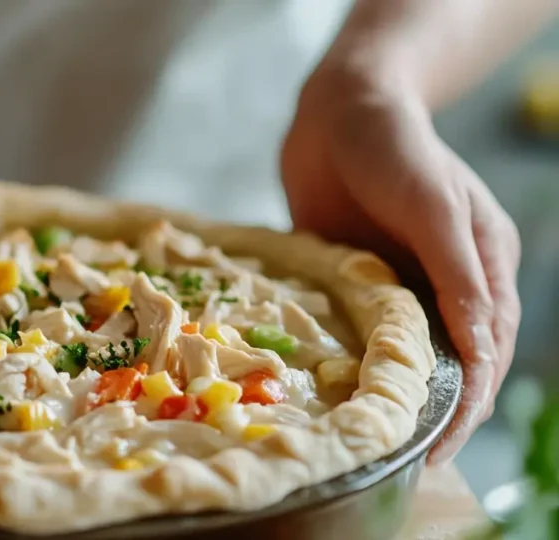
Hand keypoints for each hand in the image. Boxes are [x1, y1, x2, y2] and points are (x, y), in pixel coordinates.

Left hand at [280, 64, 520, 463]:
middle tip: (404, 457)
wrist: (338, 112)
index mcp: (482, 266)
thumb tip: (481, 348)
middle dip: (436, 411)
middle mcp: (446, 281)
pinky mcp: (357, 279)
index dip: (466, 403)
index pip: (484, 352)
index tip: (440, 445)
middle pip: (451, 362)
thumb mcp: (436, 206)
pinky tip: (339, 390)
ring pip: (406, 353)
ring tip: (375, 438)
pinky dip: (359, 363)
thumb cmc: (395, 148)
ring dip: (397, 393)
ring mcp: (400, 282)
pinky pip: (361, 330)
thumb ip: (459, 273)